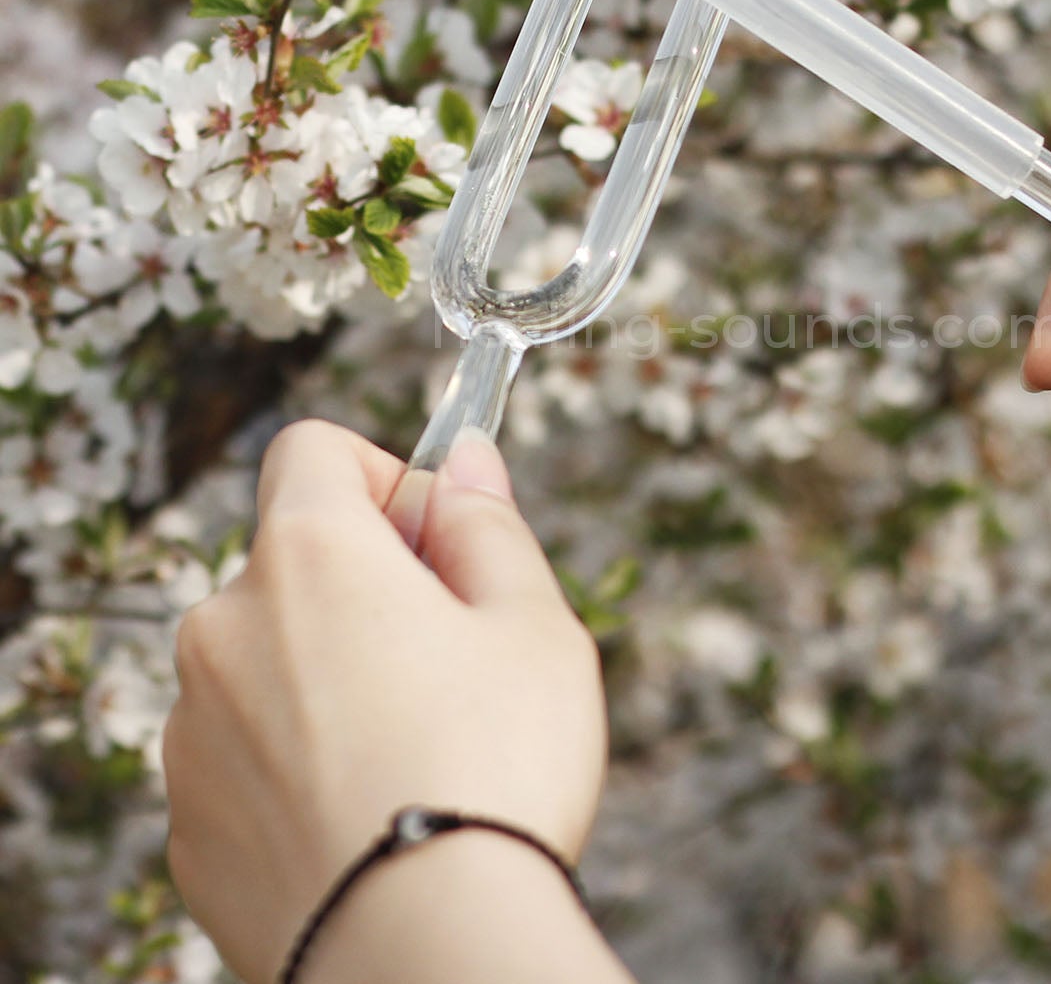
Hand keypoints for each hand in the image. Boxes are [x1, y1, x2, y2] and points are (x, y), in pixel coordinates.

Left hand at [163, 422, 622, 983]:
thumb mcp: (532, 623)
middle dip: (368, 582)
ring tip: (416, 747)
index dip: (385, 474)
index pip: (313, 448)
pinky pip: (244, 748)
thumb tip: (465, 459)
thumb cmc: (493, 771)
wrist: (423, 955)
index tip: (436, 540)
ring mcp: (193, 729)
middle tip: (452, 656)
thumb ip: (487, 522)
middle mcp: (224, 626)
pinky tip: (368, 808)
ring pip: (268, 656)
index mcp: (307, 556)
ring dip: (329, 669)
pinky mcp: (187, 820)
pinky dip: (297, 754)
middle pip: (293, 557)